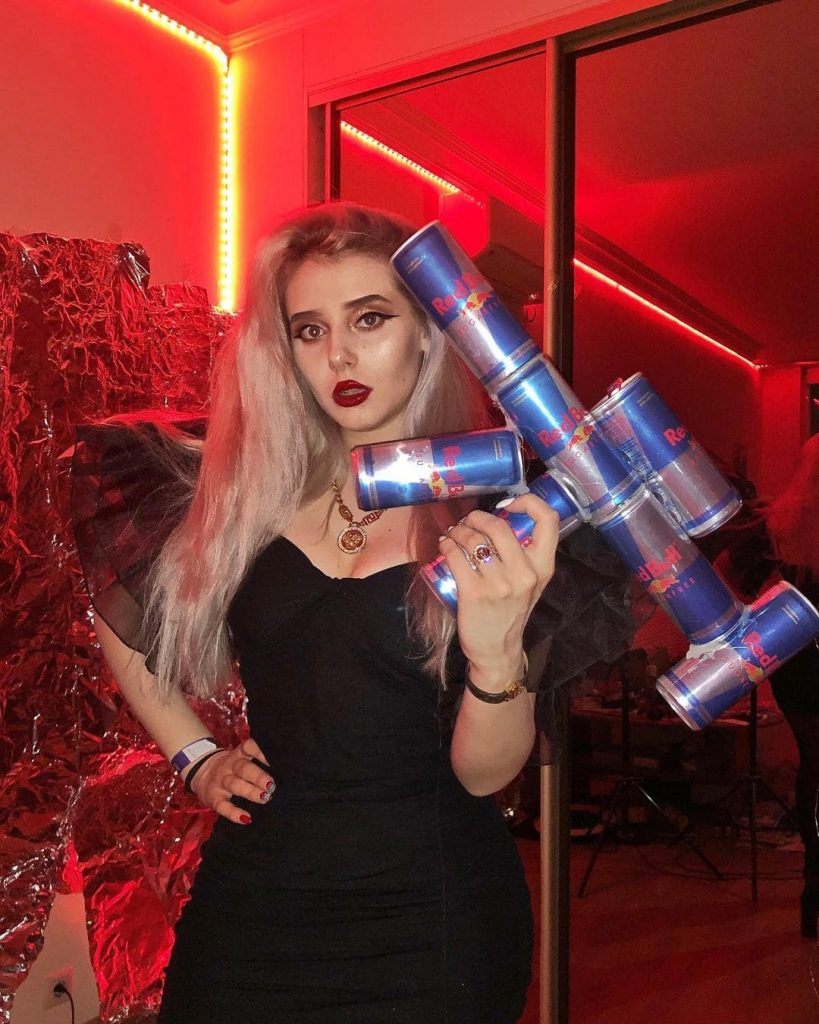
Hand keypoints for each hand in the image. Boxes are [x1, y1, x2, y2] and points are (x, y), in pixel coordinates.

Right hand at [184, 736, 274, 825]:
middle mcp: (230, 766)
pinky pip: (223, 806)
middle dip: (258, 776)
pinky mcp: (213, 798)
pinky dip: (234, 813)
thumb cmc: (232, 767)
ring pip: (235, 785)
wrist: (200, 771)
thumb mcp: (240, 758)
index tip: (275, 758)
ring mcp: (220, 782)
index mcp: (239, 755)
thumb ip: (257, 760)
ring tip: (265, 797)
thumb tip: (283, 768)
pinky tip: (246, 818)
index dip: (260, 751)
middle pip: (243, 768)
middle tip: (272, 785)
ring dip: (250, 792)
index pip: (249, 747)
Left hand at [438, 493, 558, 687]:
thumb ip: (524, 555)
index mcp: (543, 567)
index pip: (548, 520)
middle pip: (499, 525)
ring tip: (453, 534)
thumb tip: (500, 518)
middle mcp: (525, 574)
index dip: (528, 502)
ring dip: (458, 531)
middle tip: (467, 522)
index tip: (507, 504)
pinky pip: (456, 556)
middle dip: (477, 517)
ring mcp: (499, 584)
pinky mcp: (474, 593)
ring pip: (473, 539)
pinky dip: (446, 545)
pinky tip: (445, 546)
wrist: (497, 650)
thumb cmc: (511, 612)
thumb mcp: (530, 584)